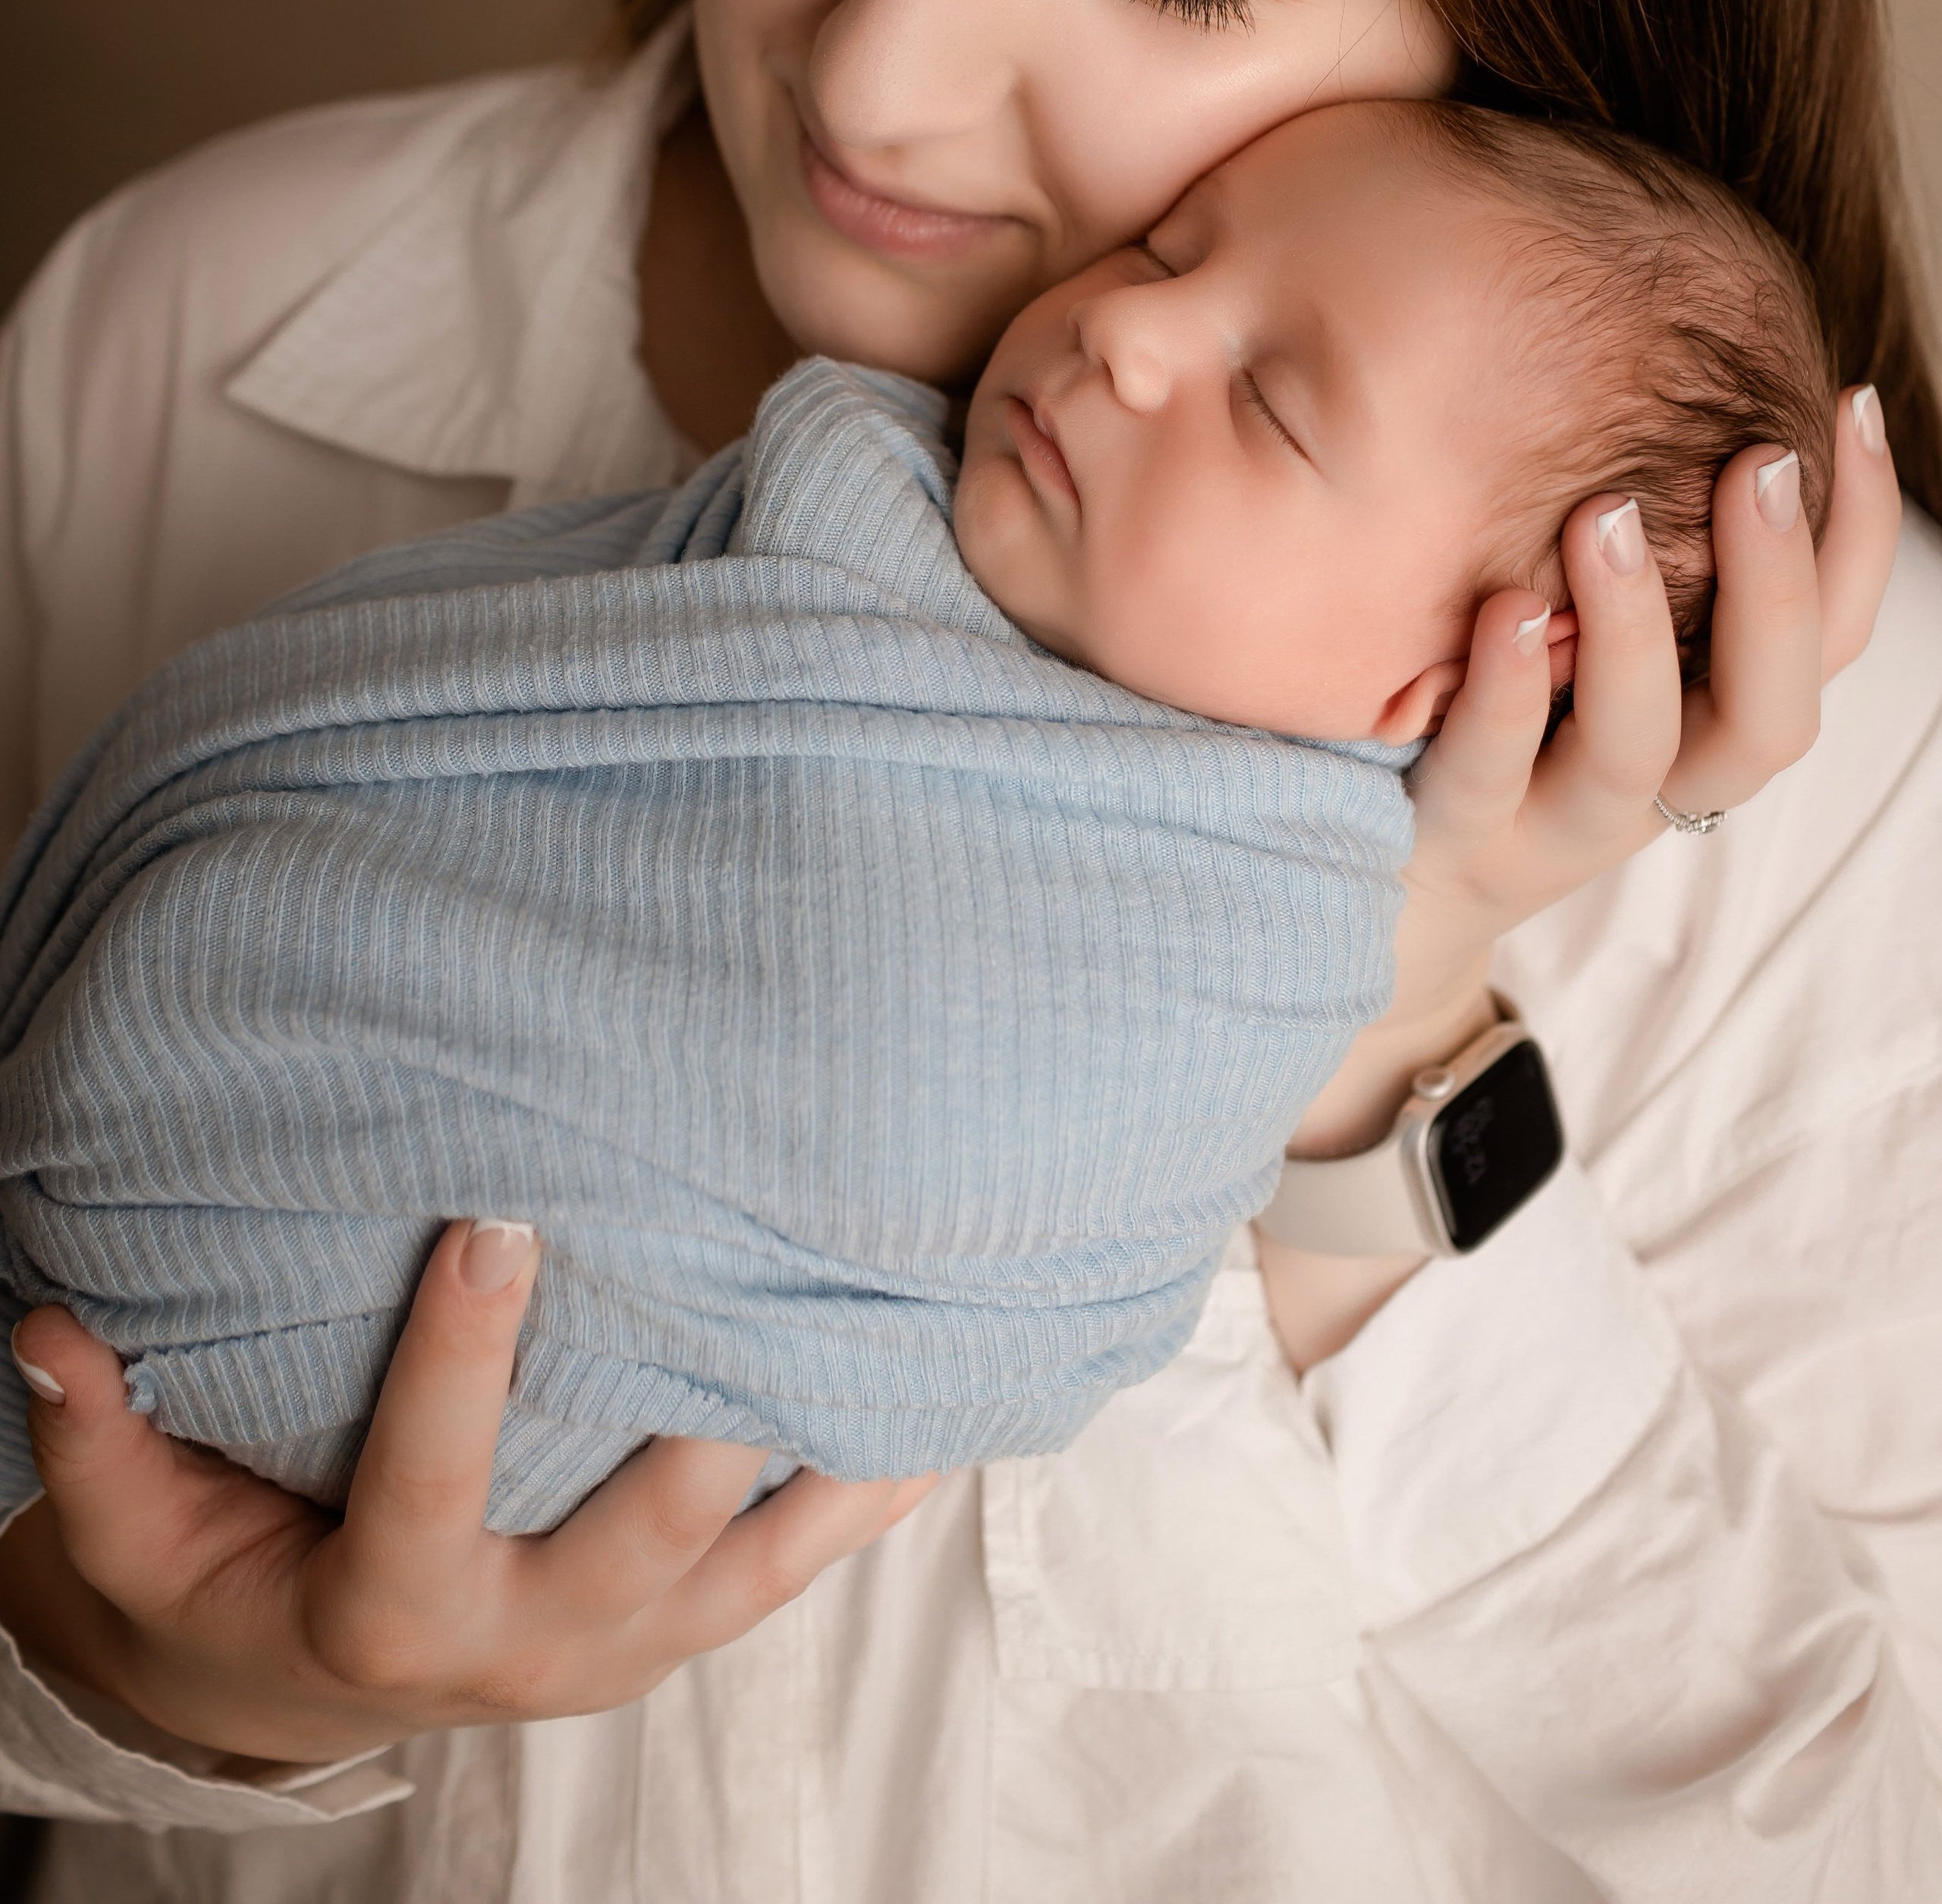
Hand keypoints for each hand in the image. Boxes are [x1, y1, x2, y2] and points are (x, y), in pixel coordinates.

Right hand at [0, 1222, 933, 1766]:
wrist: (302, 1685)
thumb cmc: (220, 1577)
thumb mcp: (136, 1537)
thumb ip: (99, 1438)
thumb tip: (46, 1323)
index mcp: (388, 1610)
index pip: (430, 1475)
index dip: (462, 1354)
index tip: (498, 1214)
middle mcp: (529, 1640)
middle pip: (637, 1533)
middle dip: (694, 1412)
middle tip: (742, 1263)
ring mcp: (626, 1643)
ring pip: (750, 1554)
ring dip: (823, 1447)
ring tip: (895, 1316)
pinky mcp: (686, 1629)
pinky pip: (800, 1563)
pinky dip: (868, 1482)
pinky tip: (938, 1392)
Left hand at [1259, 392, 1899, 1369]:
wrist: (1368, 868)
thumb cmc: (1488, 710)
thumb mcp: (1579, 635)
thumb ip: (1630, 542)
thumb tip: (1679, 378)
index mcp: (1709, 723)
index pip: (1829, 643)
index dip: (1860, 534)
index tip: (1849, 407)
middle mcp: (1656, 783)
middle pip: (1769, 716)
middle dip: (1779, 589)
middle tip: (1760, 461)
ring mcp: (1556, 823)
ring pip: (1637, 752)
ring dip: (1636, 631)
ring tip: (1612, 517)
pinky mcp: (1456, 836)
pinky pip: (1488, 773)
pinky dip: (1504, 693)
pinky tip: (1505, 612)